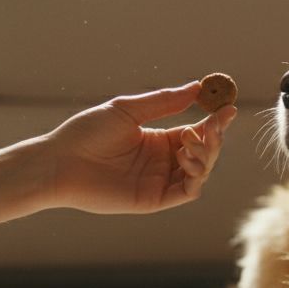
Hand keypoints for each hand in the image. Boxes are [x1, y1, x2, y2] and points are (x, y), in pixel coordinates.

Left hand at [38, 82, 236, 213]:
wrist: (61, 162)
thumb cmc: (87, 132)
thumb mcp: (128, 110)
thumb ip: (164, 102)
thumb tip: (197, 88)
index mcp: (157, 140)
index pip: (196, 131)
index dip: (214, 121)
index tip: (228, 107)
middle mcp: (162, 162)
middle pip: (203, 152)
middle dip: (213, 138)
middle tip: (213, 125)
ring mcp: (159, 182)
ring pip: (200, 172)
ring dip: (206, 155)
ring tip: (191, 140)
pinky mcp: (153, 200)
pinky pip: (186, 191)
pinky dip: (195, 175)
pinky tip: (186, 157)